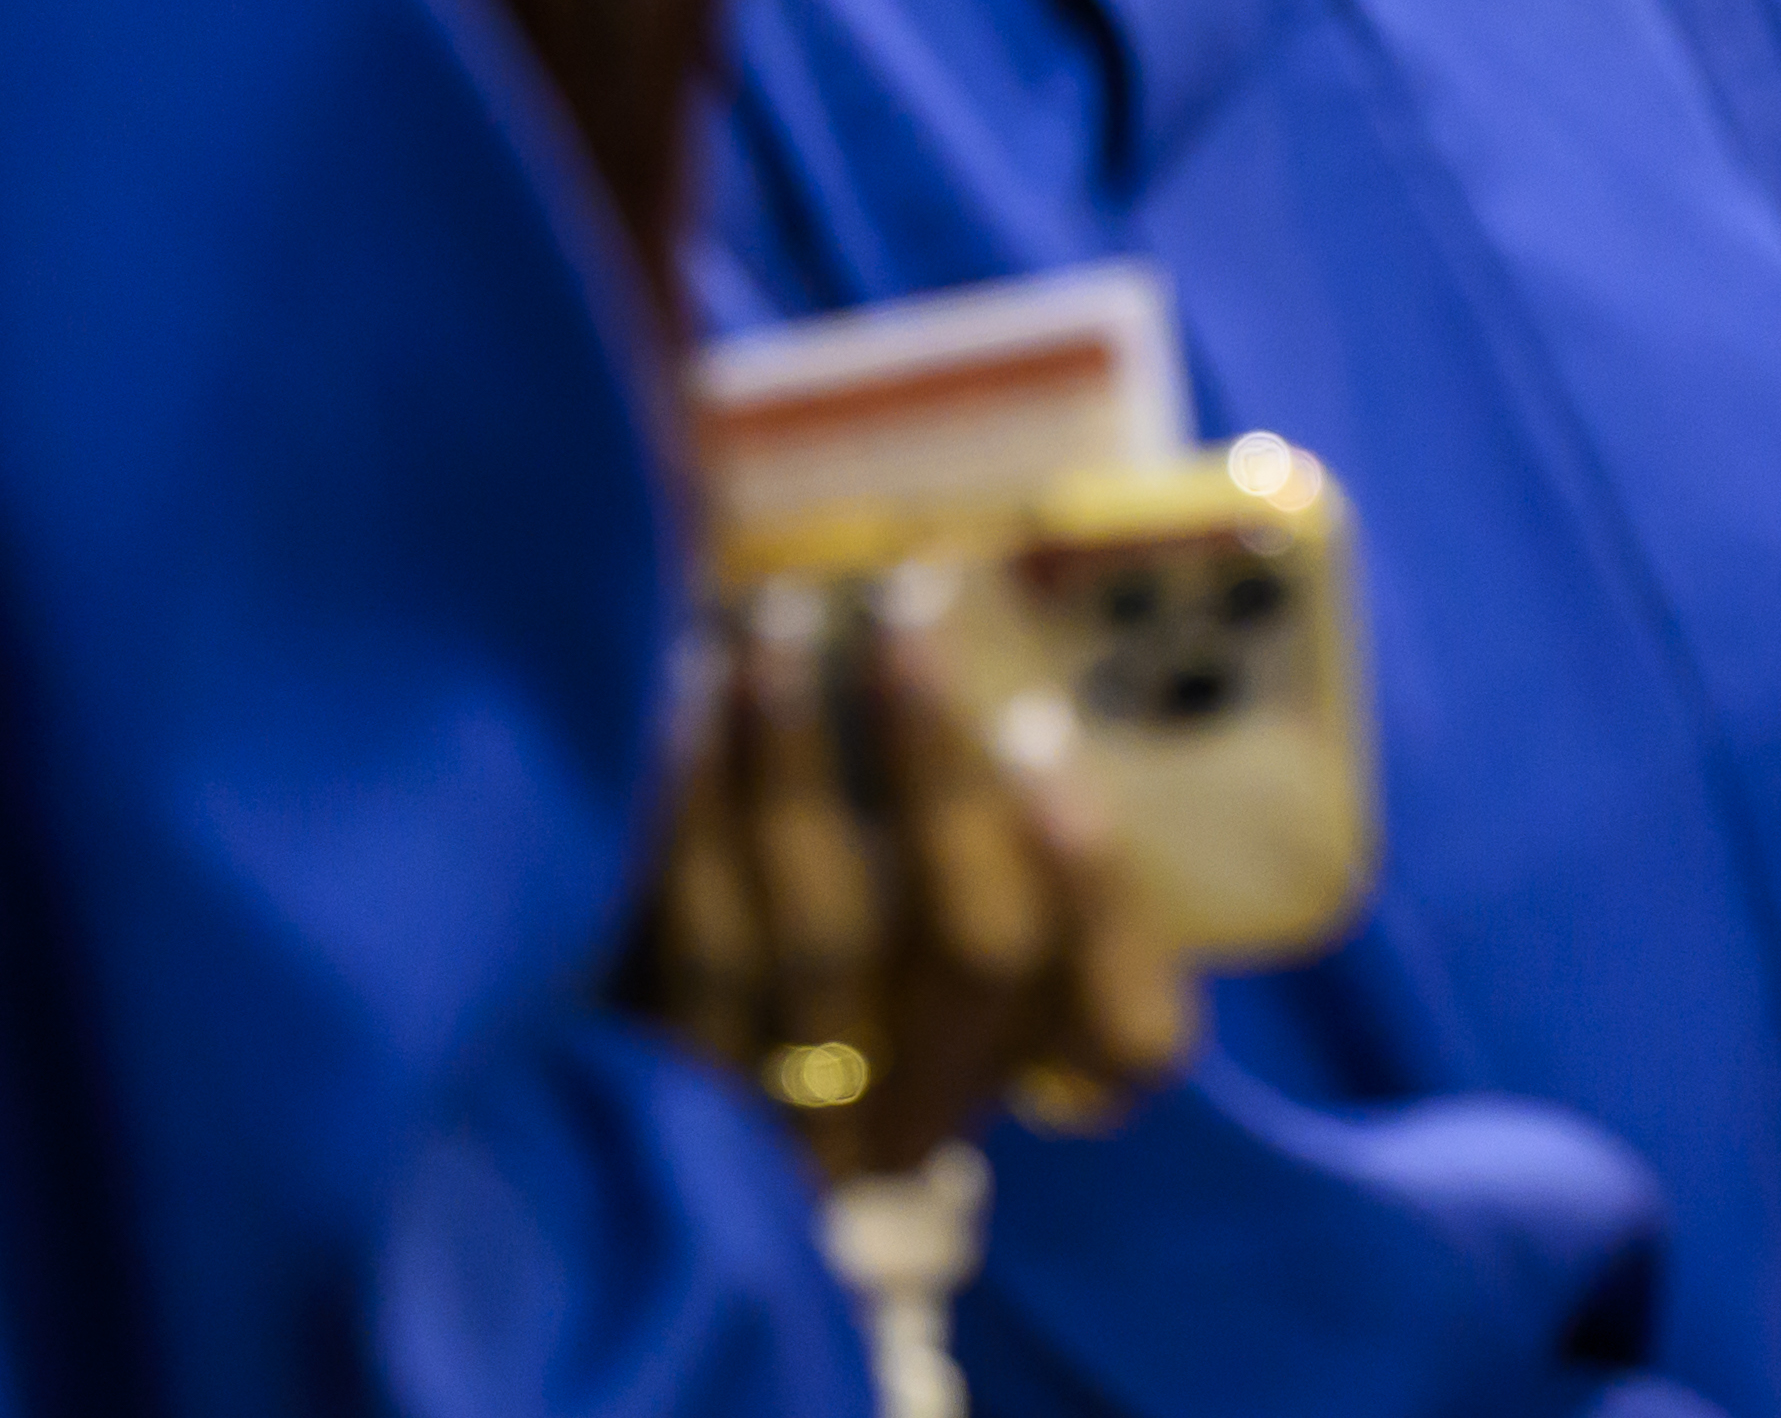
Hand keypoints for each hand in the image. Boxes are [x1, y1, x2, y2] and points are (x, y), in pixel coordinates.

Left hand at [653, 566, 1195, 1176]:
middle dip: (940, 760)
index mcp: (1031, 1085)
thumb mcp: (944, 956)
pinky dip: (691, 811)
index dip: (1104, 893)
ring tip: (771, 627)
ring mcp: (808, 1128)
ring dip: (799, 758)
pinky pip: (698, 950)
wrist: (644, 1173)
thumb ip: (989, 849)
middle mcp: (933, 1116)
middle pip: (978, 952)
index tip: (1042, 726)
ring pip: (827, 938)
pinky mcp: (686, 1105)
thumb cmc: (843, 1002)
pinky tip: (680, 702)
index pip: (1136, 1036)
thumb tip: (984, 664)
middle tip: (903, 606)